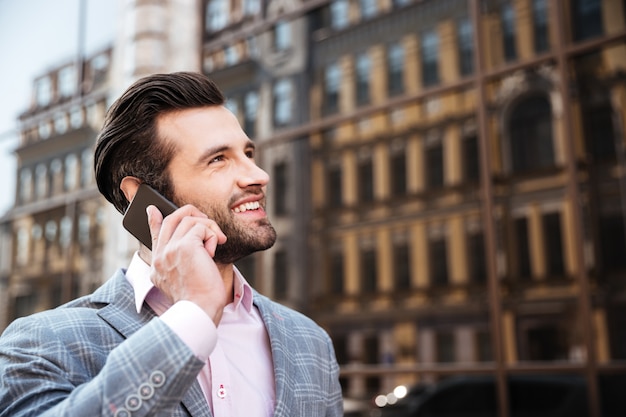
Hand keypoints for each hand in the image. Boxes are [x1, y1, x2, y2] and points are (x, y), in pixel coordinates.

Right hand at [147, 204, 227, 324]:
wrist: (200, 310)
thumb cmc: (199, 299)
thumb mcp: (184, 280)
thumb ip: (180, 261)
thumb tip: (192, 241)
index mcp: (157, 266)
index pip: (154, 236)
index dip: (154, 220)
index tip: (152, 210)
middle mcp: (160, 256)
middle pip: (172, 219)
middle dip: (193, 214)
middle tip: (207, 222)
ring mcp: (170, 250)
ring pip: (189, 220)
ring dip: (209, 228)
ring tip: (217, 243)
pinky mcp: (185, 246)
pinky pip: (201, 227)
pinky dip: (212, 235)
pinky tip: (213, 252)